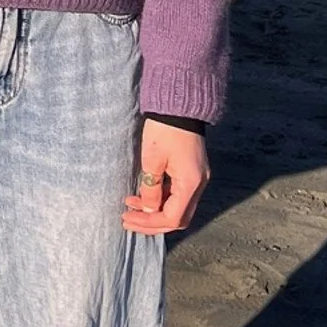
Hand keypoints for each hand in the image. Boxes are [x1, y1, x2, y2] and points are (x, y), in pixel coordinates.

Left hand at [123, 119, 209, 235]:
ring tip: (130, 208)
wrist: (179, 105)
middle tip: (128, 220)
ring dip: (155, 211)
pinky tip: (143, 195)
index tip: (127, 217)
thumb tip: (148, 210)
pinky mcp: (192, 171)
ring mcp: (198, 178)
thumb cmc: (164, 129)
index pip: (172, 217)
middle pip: (178, 217)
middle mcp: (199, 184)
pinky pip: (178, 194)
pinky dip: (161, 199)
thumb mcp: (152, 159)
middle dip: (152, 222)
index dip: (148, 222)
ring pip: (178, 207)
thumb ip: (150, 188)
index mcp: (191, 183)